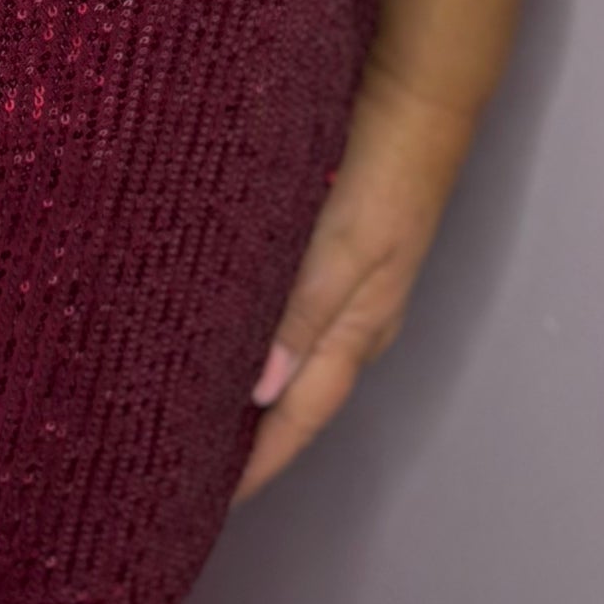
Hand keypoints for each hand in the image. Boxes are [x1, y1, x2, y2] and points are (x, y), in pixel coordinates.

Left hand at [234, 61, 478, 502]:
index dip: (258, 462)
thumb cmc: (383, 176)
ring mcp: (348, 287)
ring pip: (291, 358)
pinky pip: (289, 314)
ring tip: (193, 406)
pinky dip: (257, 337)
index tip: (209, 502)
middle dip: (251, 438)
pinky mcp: (334, 250)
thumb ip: (301, 316)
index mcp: (357, 331)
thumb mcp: (342, 249)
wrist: (415, 101)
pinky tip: (224, 329)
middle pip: (297, 400)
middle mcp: (353, 321)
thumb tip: (261, 392)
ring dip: (250, 388)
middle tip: (188, 462)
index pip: (298, 418)